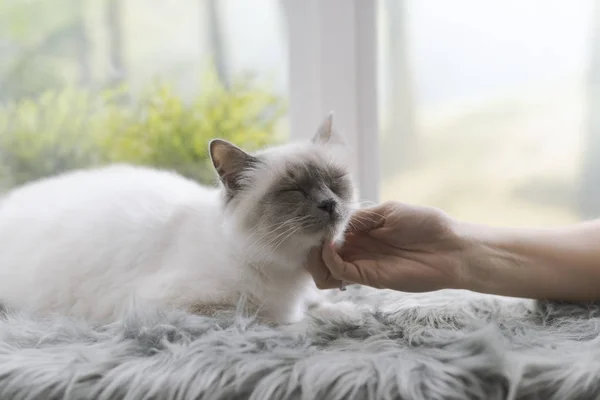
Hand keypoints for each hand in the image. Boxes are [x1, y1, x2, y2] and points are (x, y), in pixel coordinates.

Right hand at [306, 201, 467, 291]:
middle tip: (313, 236)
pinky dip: (330, 261)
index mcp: (361, 231)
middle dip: (312, 246)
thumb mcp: (388, 212)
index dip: (318, 229)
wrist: (451, 248)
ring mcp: (362, 264)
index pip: (329, 234)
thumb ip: (360, 217)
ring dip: (316, 259)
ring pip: (326, 269)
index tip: (312, 220)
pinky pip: (341, 273)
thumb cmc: (425, 224)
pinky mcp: (370, 278)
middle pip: (322, 254)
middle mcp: (358, 249)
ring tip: (320, 246)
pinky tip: (332, 248)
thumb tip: (333, 222)